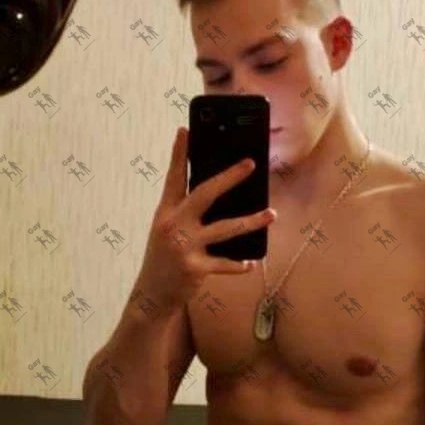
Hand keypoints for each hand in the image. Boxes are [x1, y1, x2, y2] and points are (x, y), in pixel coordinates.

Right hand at [139, 127, 276, 310]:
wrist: (152, 294)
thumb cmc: (166, 257)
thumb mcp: (168, 230)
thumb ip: (187, 211)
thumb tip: (218, 191)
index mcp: (165, 212)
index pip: (174, 177)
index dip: (179, 153)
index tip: (185, 130)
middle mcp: (173, 225)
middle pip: (204, 194)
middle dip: (229, 177)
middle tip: (250, 163)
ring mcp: (184, 246)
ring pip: (224, 229)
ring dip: (251, 221)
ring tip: (271, 214)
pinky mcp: (194, 268)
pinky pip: (224, 264)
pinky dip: (239, 265)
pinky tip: (251, 263)